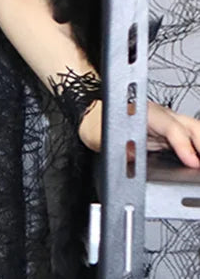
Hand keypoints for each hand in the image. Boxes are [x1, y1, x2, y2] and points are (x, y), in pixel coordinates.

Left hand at [78, 100, 199, 167]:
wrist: (89, 116)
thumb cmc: (93, 124)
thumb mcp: (101, 140)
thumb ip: (119, 152)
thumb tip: (134, 164)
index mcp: (144, 114)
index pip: (172, 128)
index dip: (184, 146)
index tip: (192, 162)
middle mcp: (159, 115)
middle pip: (192, 126)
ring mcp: (164, 122)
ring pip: (192, 131)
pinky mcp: (164, 132)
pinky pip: (185, 138)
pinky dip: (195, 149)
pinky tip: (197, 161)